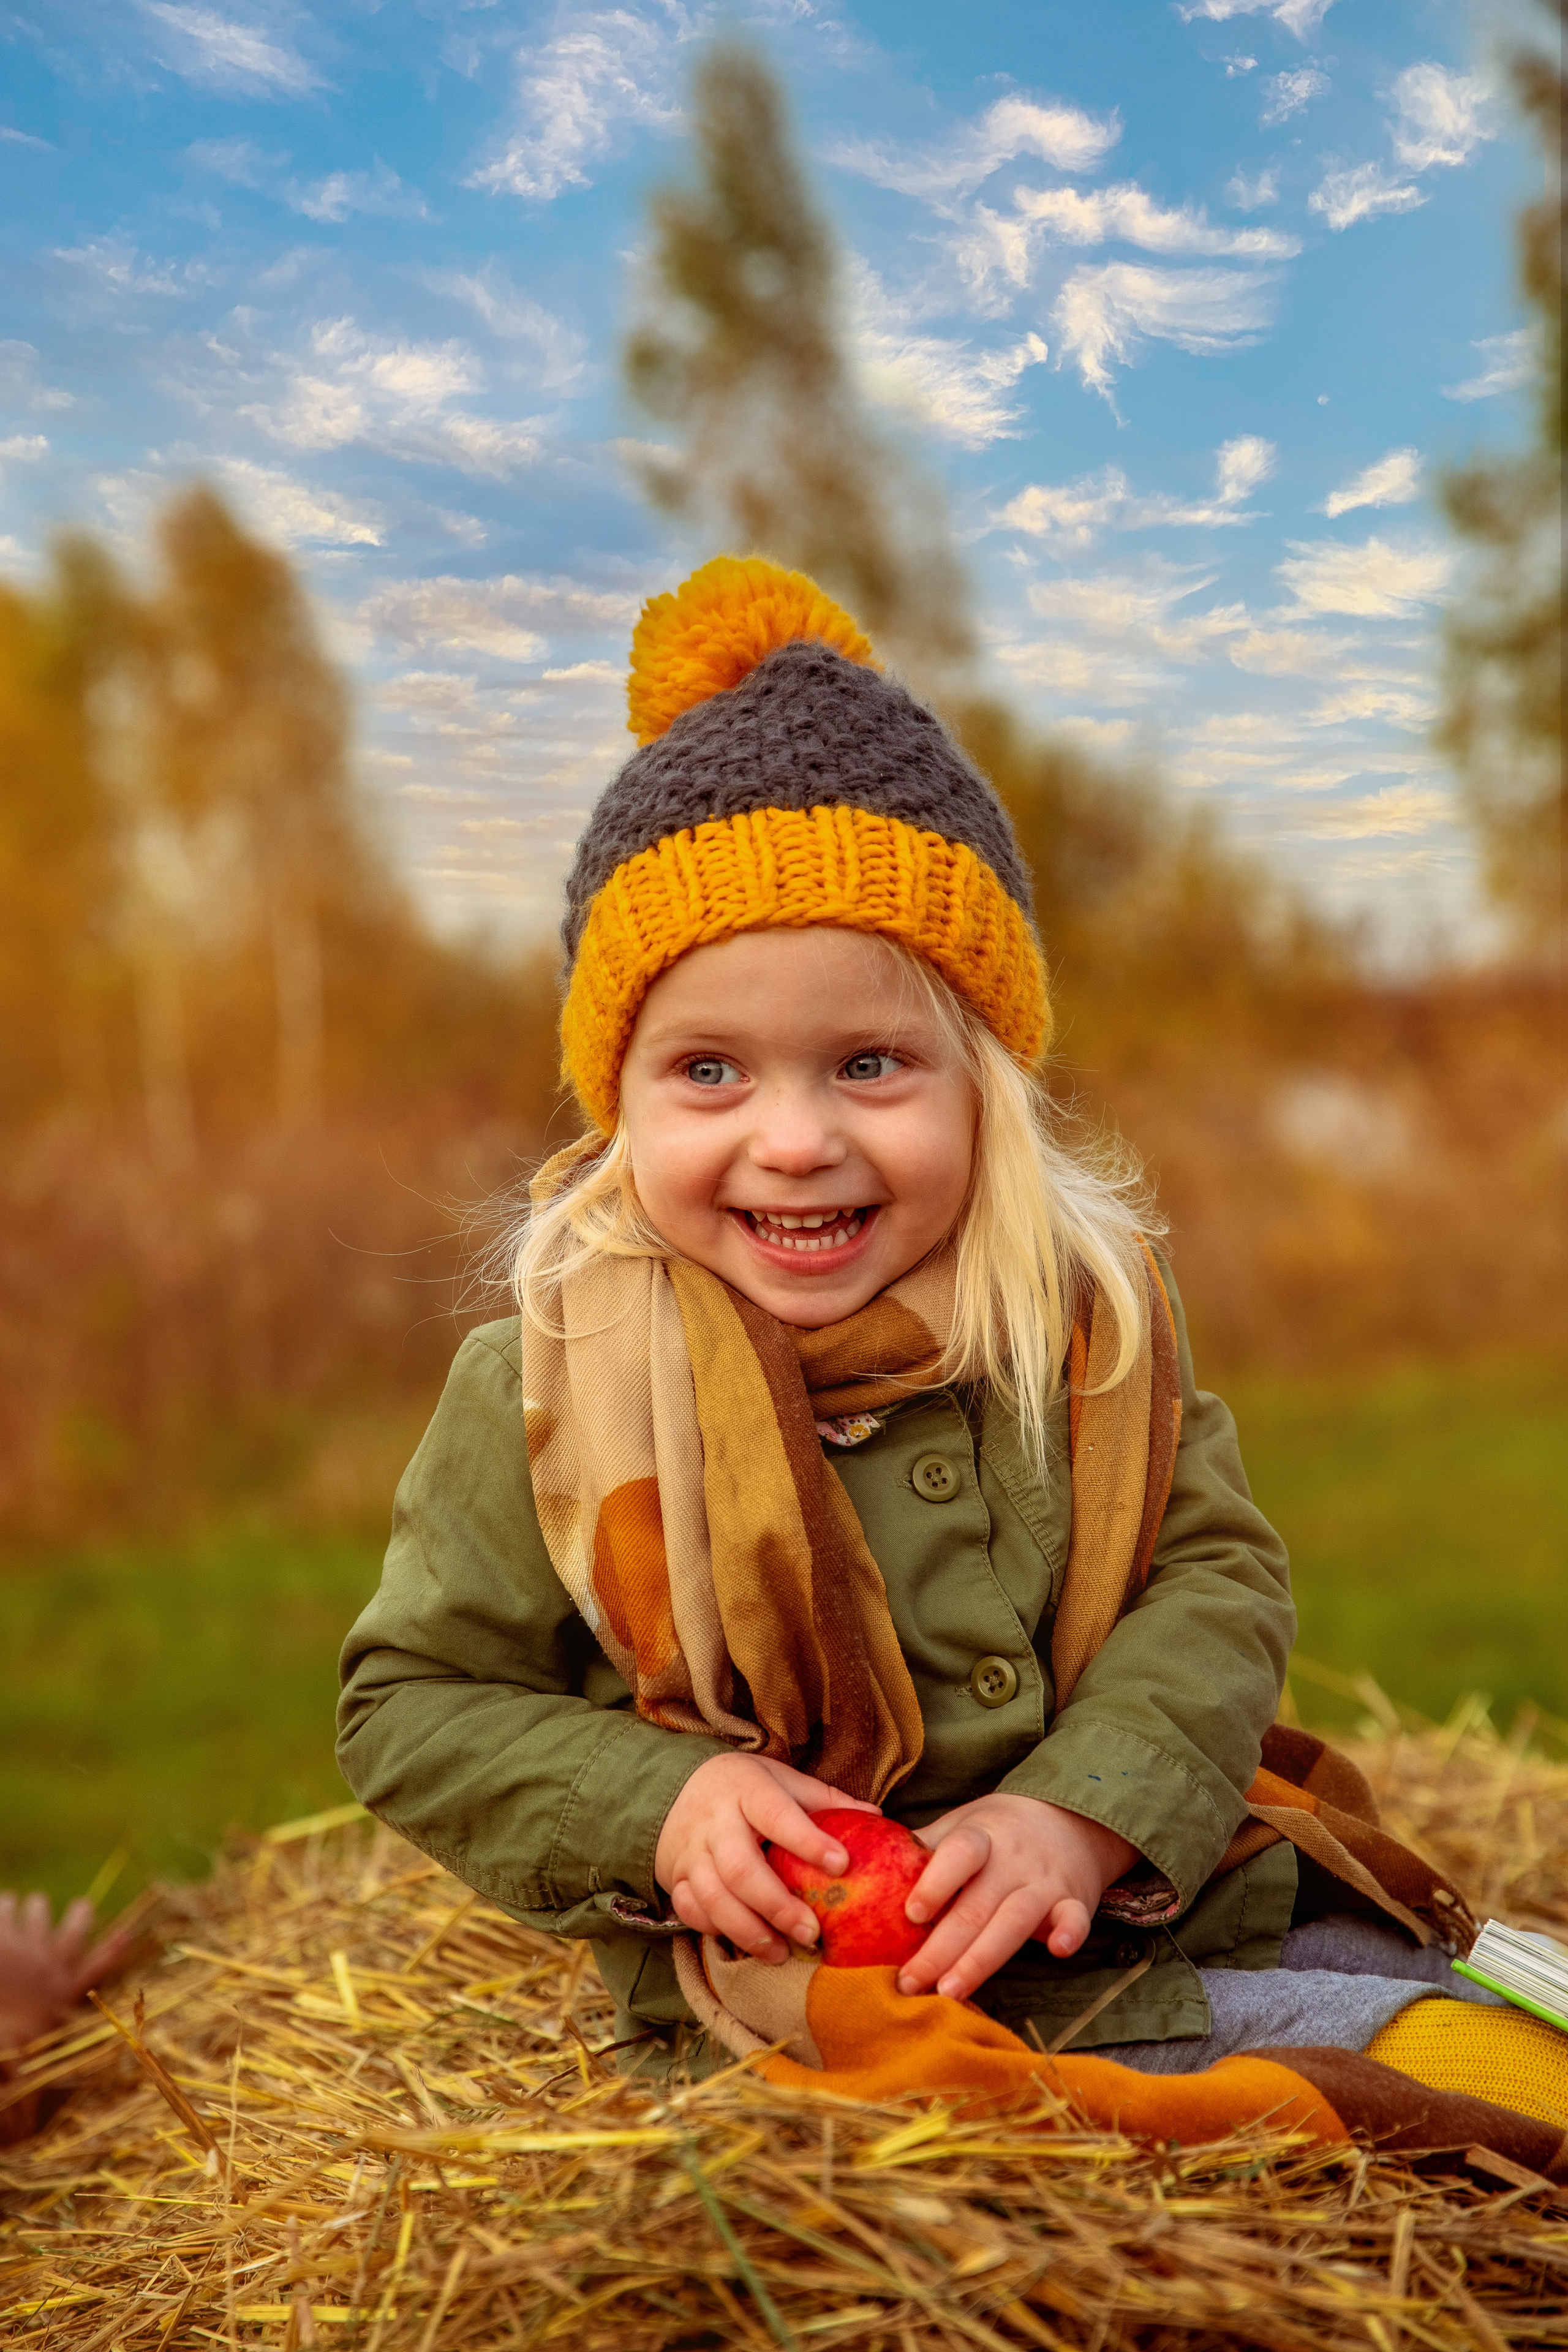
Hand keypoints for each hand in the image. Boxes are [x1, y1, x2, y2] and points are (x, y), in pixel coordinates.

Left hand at [0, 1892, 131, 2055]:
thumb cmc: (6, 2055)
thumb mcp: (23, 2065)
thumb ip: (24, 2070)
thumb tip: (25, 2106)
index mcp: (60, 1996)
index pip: (94, 1969)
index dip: (114, 1951)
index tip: (129, 1935)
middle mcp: (50, 1968)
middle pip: (71, 1936)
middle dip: (79, 1919)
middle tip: (83, 1905)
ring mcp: (26, 1950)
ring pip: (39, 1918)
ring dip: (36, 1908)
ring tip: (30, 1901)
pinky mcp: (3, 1939)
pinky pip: (6, 1913)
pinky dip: (6, 1906)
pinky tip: (3, 1899)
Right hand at [654, 1754, 879, 1962]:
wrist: (676, 1787)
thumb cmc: (745, 1788)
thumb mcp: (782, 1780)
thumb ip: (824, 1800)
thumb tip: (876, 1815)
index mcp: (748, 1790)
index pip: (777, 1814)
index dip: (807, 1840)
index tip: (841, 1864)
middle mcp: (716, 1821)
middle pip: (741, 1869)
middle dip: (777, 1906)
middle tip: (812, 1933)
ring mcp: (692, 1850)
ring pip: (713, 1896)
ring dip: (748, 1930)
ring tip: (781, 1953)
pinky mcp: (677, 1875)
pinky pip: (689, 1908)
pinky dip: (713, 1928)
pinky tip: (744, 1940)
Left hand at [895, 1796, 1137, 2002]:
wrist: (1069, 1817)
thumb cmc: (996, 1831)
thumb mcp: (960, 1826)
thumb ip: (923, 1850)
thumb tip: (864, 1871)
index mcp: (980, 1837)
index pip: (958, 1854)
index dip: (935, 1882)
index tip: (911, 1914)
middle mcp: (1012, 1859)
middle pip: (976, 1905)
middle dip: (941, 1948)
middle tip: (910, 1982)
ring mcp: (1045, 1880)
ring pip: (1014, 1922)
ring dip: (982, 1960)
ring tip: (950, 1991)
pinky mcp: (1075, 1900)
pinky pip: (1075, 1918)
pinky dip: (1070, 1933)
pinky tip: (1056, 1950)